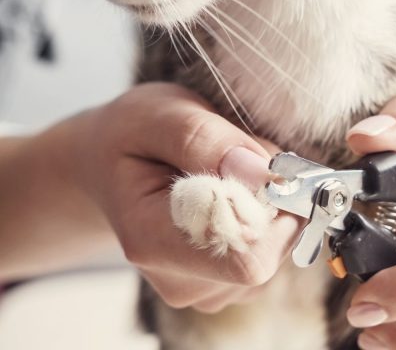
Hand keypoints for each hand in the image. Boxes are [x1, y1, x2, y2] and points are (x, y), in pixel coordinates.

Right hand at [74, 83, 297, 312]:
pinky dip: (269, 217)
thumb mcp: (158, 115)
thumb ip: (206, 140)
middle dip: (275, 200)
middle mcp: (179, 280)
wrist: (108, 164)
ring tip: (228, 174)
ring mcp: (205, 290)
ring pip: (277, 250)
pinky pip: (275, 251)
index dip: (273, 212)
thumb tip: (263, 175)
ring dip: (272, 204)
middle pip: (268, 254)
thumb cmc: (133, 136)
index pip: (245, 259)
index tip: (263, 163)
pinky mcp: (227, 285)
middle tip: (242, 157)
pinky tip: (234, 195)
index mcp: (152, 242)